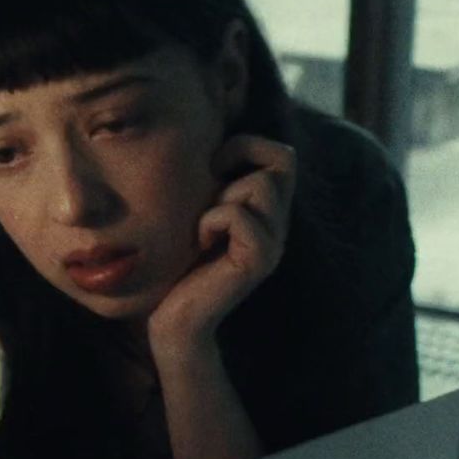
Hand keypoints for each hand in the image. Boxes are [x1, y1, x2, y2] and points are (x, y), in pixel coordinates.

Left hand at [149, 135, 295, 353]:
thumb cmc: (178, 262)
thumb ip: (217, 181)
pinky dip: (211, 221)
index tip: (214, 168)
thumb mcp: (199, 209)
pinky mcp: (257, 263)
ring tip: (206, 228)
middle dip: (237, 170)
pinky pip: (239, 216)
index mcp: (268, 211)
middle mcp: (278, 226)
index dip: (248, 147)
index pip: (284, 155)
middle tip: (210, 202)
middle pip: (280, 164)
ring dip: (222, 198)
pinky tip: (200, 244)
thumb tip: (216, 139)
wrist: (174, 319)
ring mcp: (273, 245)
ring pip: (261, 186)